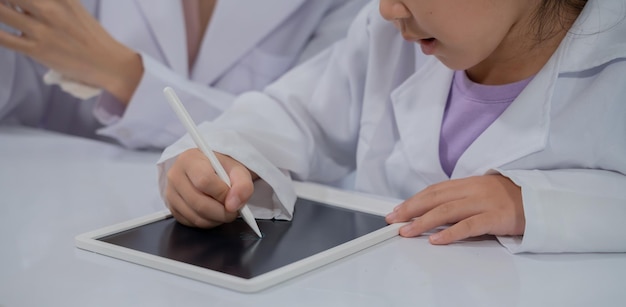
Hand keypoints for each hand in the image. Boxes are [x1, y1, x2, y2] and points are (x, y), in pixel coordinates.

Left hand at [0, 0, 142, 103]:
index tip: (14, 2)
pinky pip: (4, 38)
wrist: (109, 63)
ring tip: (4, 14)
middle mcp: (50, 8)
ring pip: (1, 11)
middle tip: (5, 6)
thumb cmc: (90, 36)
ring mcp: (42, 30)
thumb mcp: (72, 6)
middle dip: (3, 1)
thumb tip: (23, 3)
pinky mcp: (37, 50)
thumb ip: (53, 1)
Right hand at [165, 148, 255, 227]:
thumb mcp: (237, 170)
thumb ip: (242, 184)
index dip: (222, 193)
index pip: (204, 181)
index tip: (233, 196)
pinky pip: (192, 223)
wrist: (209, 170)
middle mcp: (175, 176)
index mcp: (189, 159)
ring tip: (225, 210)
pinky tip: (214, 213)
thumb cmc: (221, 168)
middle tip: (234, 210)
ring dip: (217, 219)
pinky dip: (208, 223)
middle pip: (199, 203)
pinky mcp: (173, 209)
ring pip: (196, 217)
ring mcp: (171, 194)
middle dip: (222, 212)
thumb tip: (234, 205)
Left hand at [385, 174, 524, 243]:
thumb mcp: (481, 193)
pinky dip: (450, 234)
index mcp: (468, 183)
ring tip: (407, 231)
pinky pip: (468, 226)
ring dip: (423, 222)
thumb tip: (433, 212)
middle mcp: (473, 190)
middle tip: (394, 219)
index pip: (434, 190)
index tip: (397, 210)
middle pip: (435, 198)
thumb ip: (460, 200)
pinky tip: (436, 240)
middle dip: (411, 209)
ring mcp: (484, 203)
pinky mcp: (495, 217)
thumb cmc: (510, 199)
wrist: (541, 201)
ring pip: (447, 211)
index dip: (413, 200)